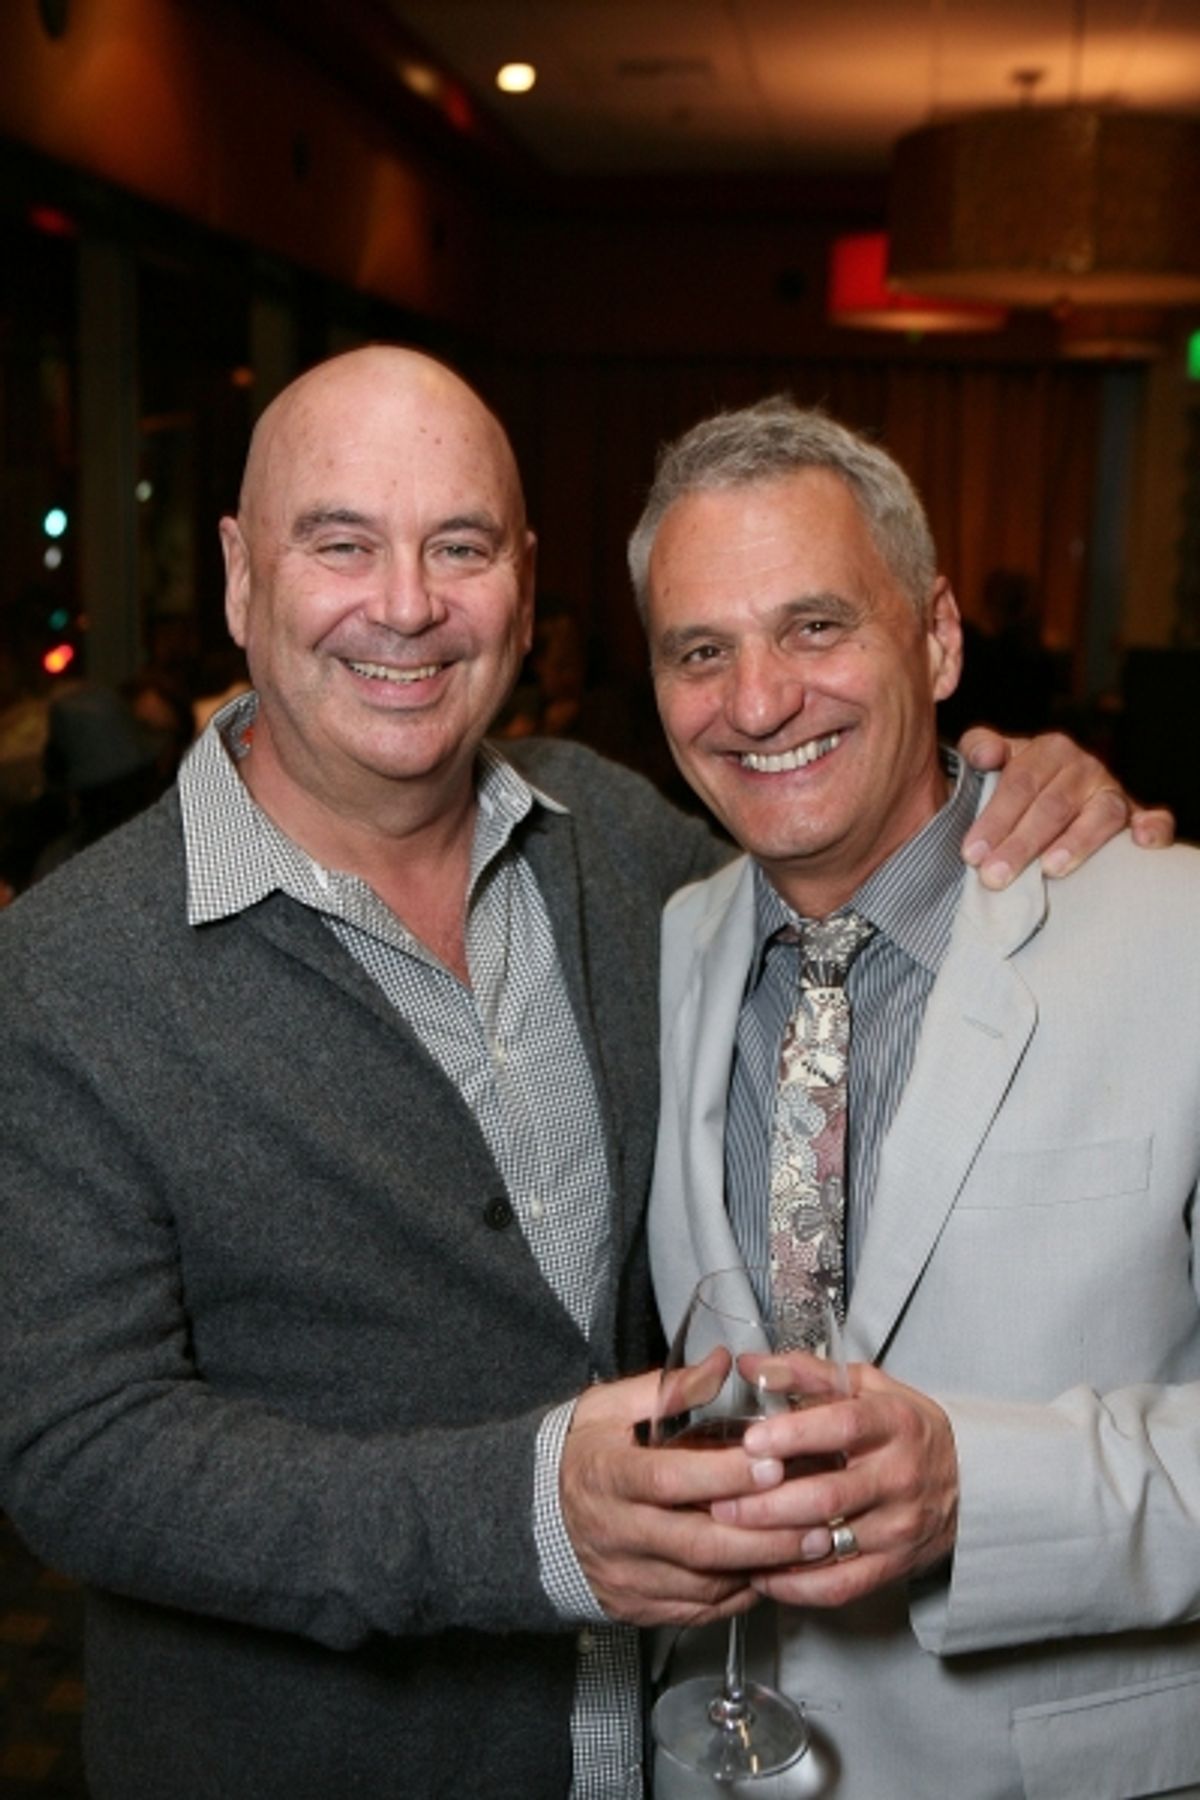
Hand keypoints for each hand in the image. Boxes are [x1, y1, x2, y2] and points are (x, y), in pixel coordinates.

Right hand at [559, 1371, 820, 1627]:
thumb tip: (723, 1364)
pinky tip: (774, 1572)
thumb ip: (668, 1388)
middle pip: (698, 1544)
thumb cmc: (583, 1454)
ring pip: (704, 1584)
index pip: (670, 1480)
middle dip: (765, 1536)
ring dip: (762, 1568)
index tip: (772, 1464)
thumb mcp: (610, 1407)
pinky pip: (697, 1609)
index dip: (723, 1476)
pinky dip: (740, 1594)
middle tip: (818, 1522)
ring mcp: (627, 1577)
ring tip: (813, 1547)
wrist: (535, 1517)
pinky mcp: (637, 1607)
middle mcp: (617, 1533)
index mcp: (608, 1476)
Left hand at [707, 1364, 958, 1609]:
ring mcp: (898, 1527)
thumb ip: (806, 1372)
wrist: (970, 1482)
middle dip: (766, 1503)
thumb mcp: (867, 1387)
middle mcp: (899, 1477)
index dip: (794, 1435)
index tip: (750, 1441)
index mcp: (893, 1423)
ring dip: (772, 1546)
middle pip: (827, 1495)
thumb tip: (749, 1363)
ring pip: (829, 1545)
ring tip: (728, 1538)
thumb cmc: (905, 1428)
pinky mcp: (894, 1566)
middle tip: (719, 1501)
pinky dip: (796, 1587)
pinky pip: (841, 1585)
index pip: (842, 1427)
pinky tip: (762, 1574)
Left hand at [958, 727, 1173, 889]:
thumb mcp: (999, 758)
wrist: (1059, 790)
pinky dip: (1152, 828)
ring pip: (1099, 816)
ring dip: (1076, 843)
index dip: (994, 819)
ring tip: (1050, 870)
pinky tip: (1141, 842)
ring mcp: (1113, 792)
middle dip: (1021, 844)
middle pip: (1053, 806)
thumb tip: (984, 757)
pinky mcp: (1136, 816)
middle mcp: (1085, 767)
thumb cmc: (1021, 781)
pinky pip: (1153, 819)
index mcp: (1050, 750)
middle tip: (994, 876)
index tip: (971, 854)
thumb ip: (980, 747)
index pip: (1019, 785)